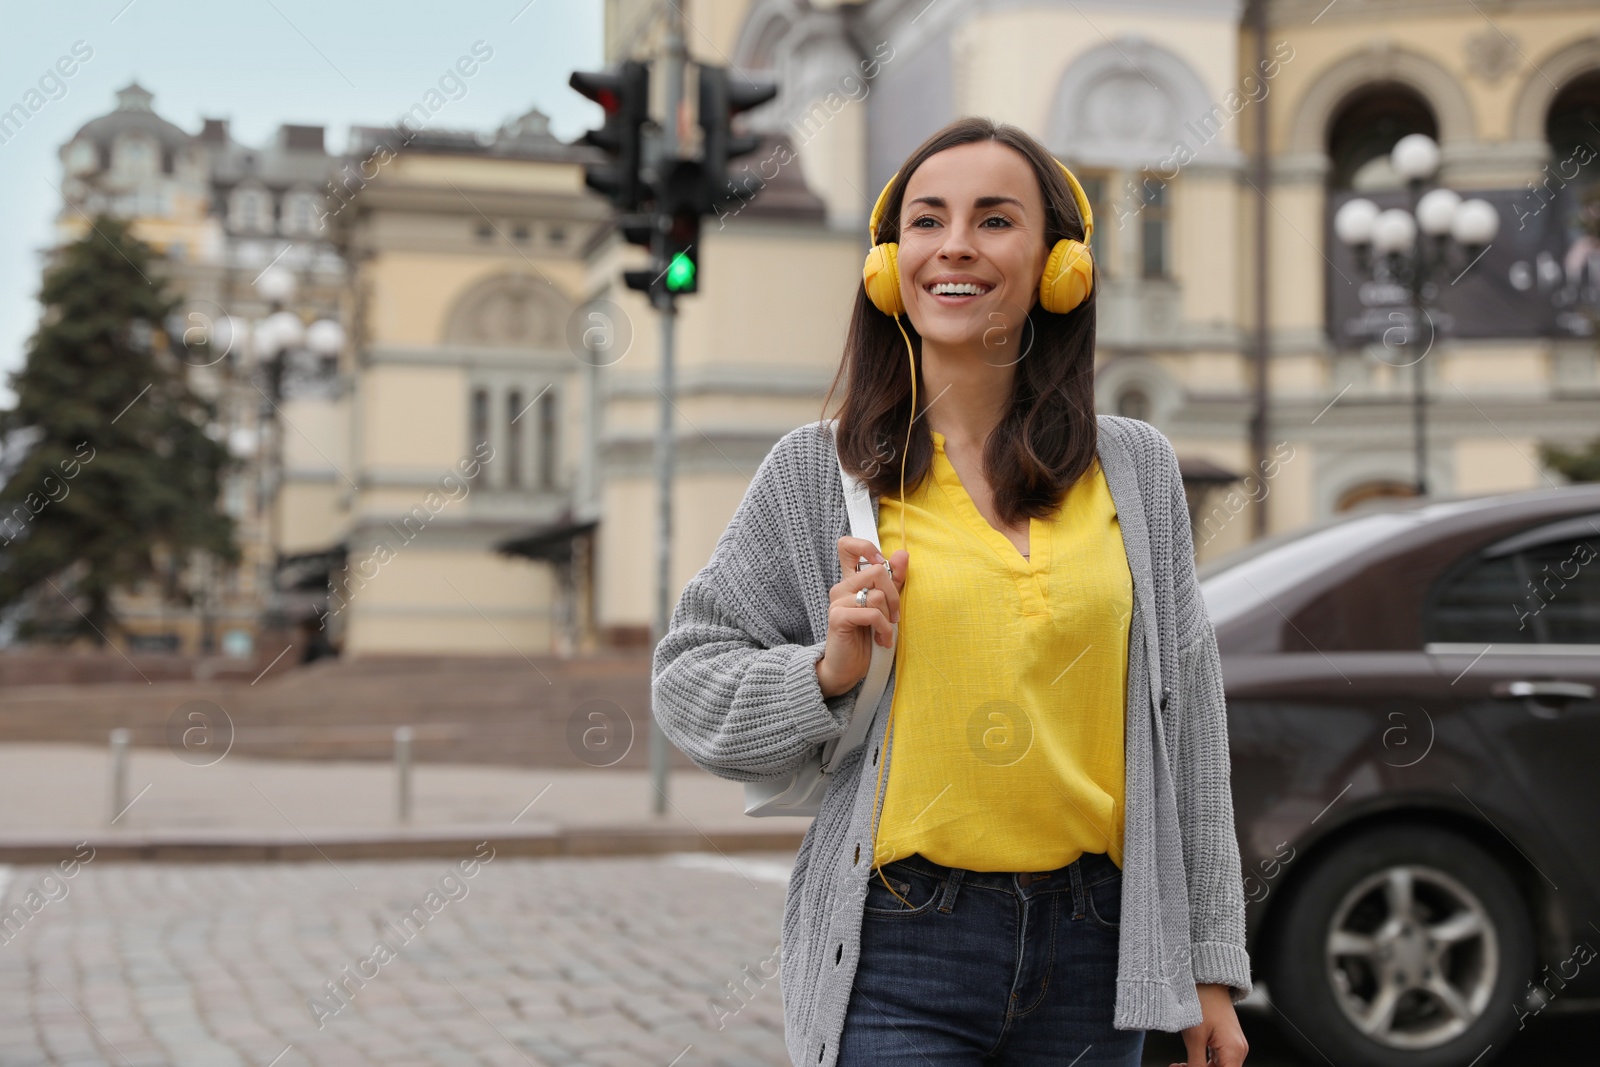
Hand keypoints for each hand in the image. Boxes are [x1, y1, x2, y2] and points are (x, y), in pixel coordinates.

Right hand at [815, 537, 908, 698]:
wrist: (848, 668)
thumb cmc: (866, 637)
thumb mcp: (885, 607)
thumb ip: (894, 581)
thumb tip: (903, 554)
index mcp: (851, 580)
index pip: (847, 545)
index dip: (866, 546)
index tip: (880, 564)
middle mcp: (842, 587)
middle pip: (877, 570)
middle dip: (894, 595)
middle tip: (894, 615)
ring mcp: (838, 601)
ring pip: (877, 594)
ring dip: (889, 618)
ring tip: (886, 632)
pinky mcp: (838, 617)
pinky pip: (872, 613)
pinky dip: (884, 628)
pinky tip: (882, 639)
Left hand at [1170, 984, 1247, 1066]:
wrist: (1207, 981)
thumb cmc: (1202, 1004)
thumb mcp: (1194, 1039)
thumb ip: (1196, 1064)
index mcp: (1234, 1051)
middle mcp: (1238, 1050)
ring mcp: (1233, 1045)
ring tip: (1178, 1065)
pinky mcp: (1227, 1041)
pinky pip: (1217, 1059)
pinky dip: (1203, 1062)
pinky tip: (1186, 1062)